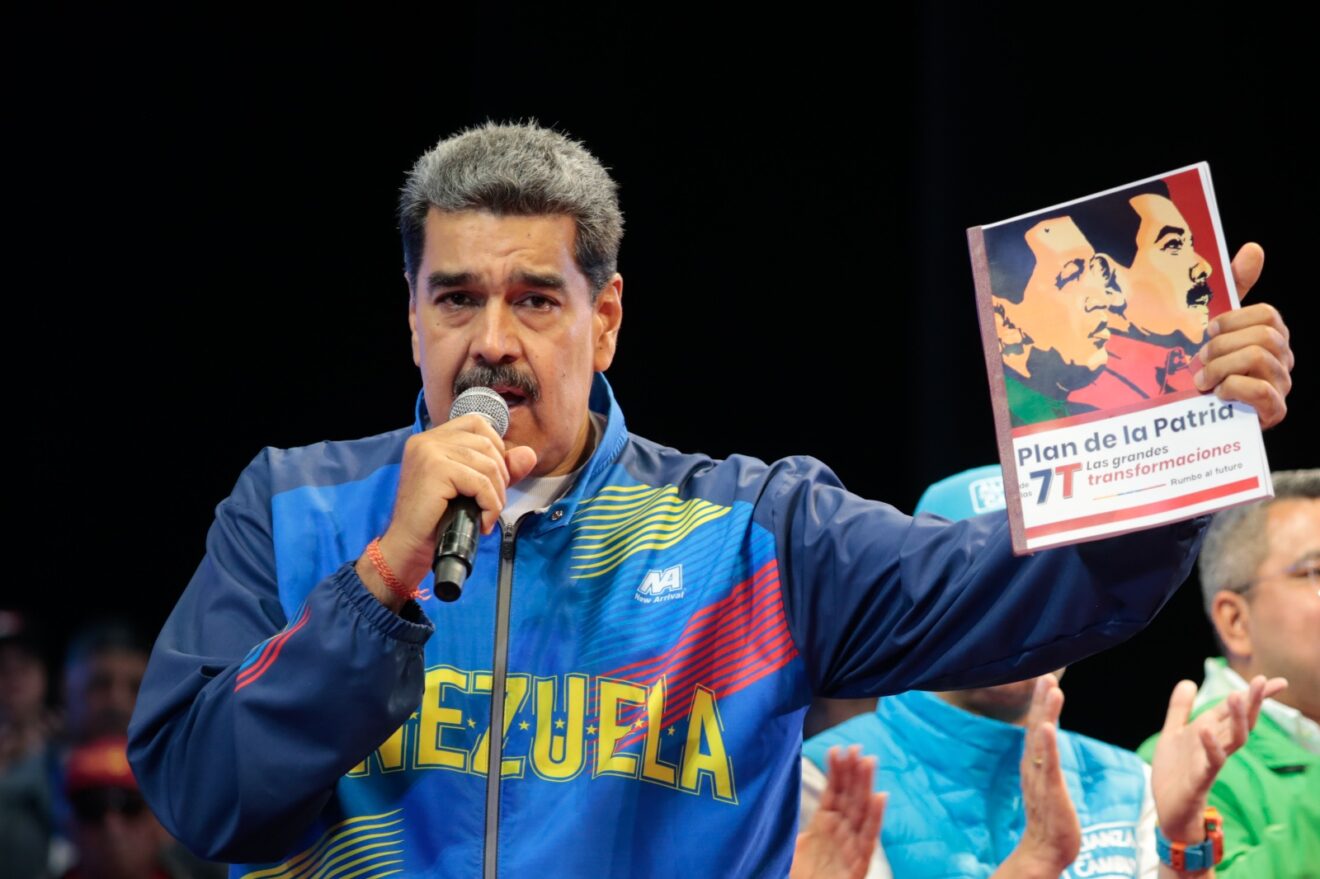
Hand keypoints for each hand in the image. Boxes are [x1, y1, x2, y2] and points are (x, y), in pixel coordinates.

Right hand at [355, 414, 537, 607]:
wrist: (408, 548)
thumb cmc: (435, 520)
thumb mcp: (470, 489)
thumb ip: (499, 469)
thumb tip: (530, 454)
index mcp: (431, 438)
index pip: (477, 424)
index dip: (496, 448)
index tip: (493, 479)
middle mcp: (427, 440)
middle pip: (486, 444)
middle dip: (500, 476)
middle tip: (491, 503)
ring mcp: (429, 452)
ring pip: (487, 464)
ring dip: (496, 494)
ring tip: (488, 514)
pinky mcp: (435, 470)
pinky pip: (480, 482)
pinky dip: (490, 504)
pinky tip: (483, 521)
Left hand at [791, 745, 886, 878]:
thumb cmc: (798, 874)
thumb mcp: (789, 847)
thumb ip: (791, 826)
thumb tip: (773, 797)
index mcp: (822, 831)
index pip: (832, 796)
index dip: (836, 773)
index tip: (839, 749)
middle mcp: (839, 838)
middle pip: (850, 800)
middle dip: (853, 774)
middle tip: (857, 748)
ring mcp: (849, 852)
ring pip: (861, 814)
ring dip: (865, 787)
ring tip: (868, 762)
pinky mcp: (857, 868)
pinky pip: (868, 840)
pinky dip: (875, 817)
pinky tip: (880, 797)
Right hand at [994, 675, 1080, 878]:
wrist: (1044, 850)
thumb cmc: (1052, 819)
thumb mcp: (1051, 784)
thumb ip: (1049, 763)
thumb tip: (1050, 745)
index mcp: (1035, 762)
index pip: (1038, 726)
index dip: (1042, 703)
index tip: (1046, 679)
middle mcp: (1033, 765)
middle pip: (1037, 725)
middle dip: (1042, 699)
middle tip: (1046, 674)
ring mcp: (1040, 777)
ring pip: (1042, 739)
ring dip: (1046, 712)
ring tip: (1051, 689)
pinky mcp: (1049, 790)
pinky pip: (1047, 763)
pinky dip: (1046, 744)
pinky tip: (1047, 727)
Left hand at [1151, 675, 1285, 843]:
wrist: (1167, 808)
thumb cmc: (1174, 772)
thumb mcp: (1172, 733)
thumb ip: (1180, 709)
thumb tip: (1189, 681)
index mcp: (1209, 732)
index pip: (1234, 710)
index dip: (1253, 695)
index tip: (1276, 682)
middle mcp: (1215, 745)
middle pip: (1241, 722)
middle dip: (1252, 703)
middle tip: (1263, 682)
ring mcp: (1210, 762)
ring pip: (1234, 740)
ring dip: (1236, 720)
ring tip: (1237, 696)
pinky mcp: (1201, 779)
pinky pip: (1212, 762)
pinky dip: (1212, 747)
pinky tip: (1207, 731)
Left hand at [1193, 244, 1293, 428]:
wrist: (1194, 415)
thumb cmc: (1208, 365)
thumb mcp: (1216, 325)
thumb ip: (1235, 288)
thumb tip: (1254, 248)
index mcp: (1272, 335)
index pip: (1267, 314)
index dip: (1233, 320)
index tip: (1207, 331)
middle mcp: (1283, 359)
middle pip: (1264, 336)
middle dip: (1222, 346)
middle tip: (1200, 360)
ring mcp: (1281, 386)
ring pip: (1258, 358)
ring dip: (1220, 368)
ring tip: (1202, 381)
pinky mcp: (1274, 411)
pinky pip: (1261, 391)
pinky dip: (1233, 389)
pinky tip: (1218, 395)